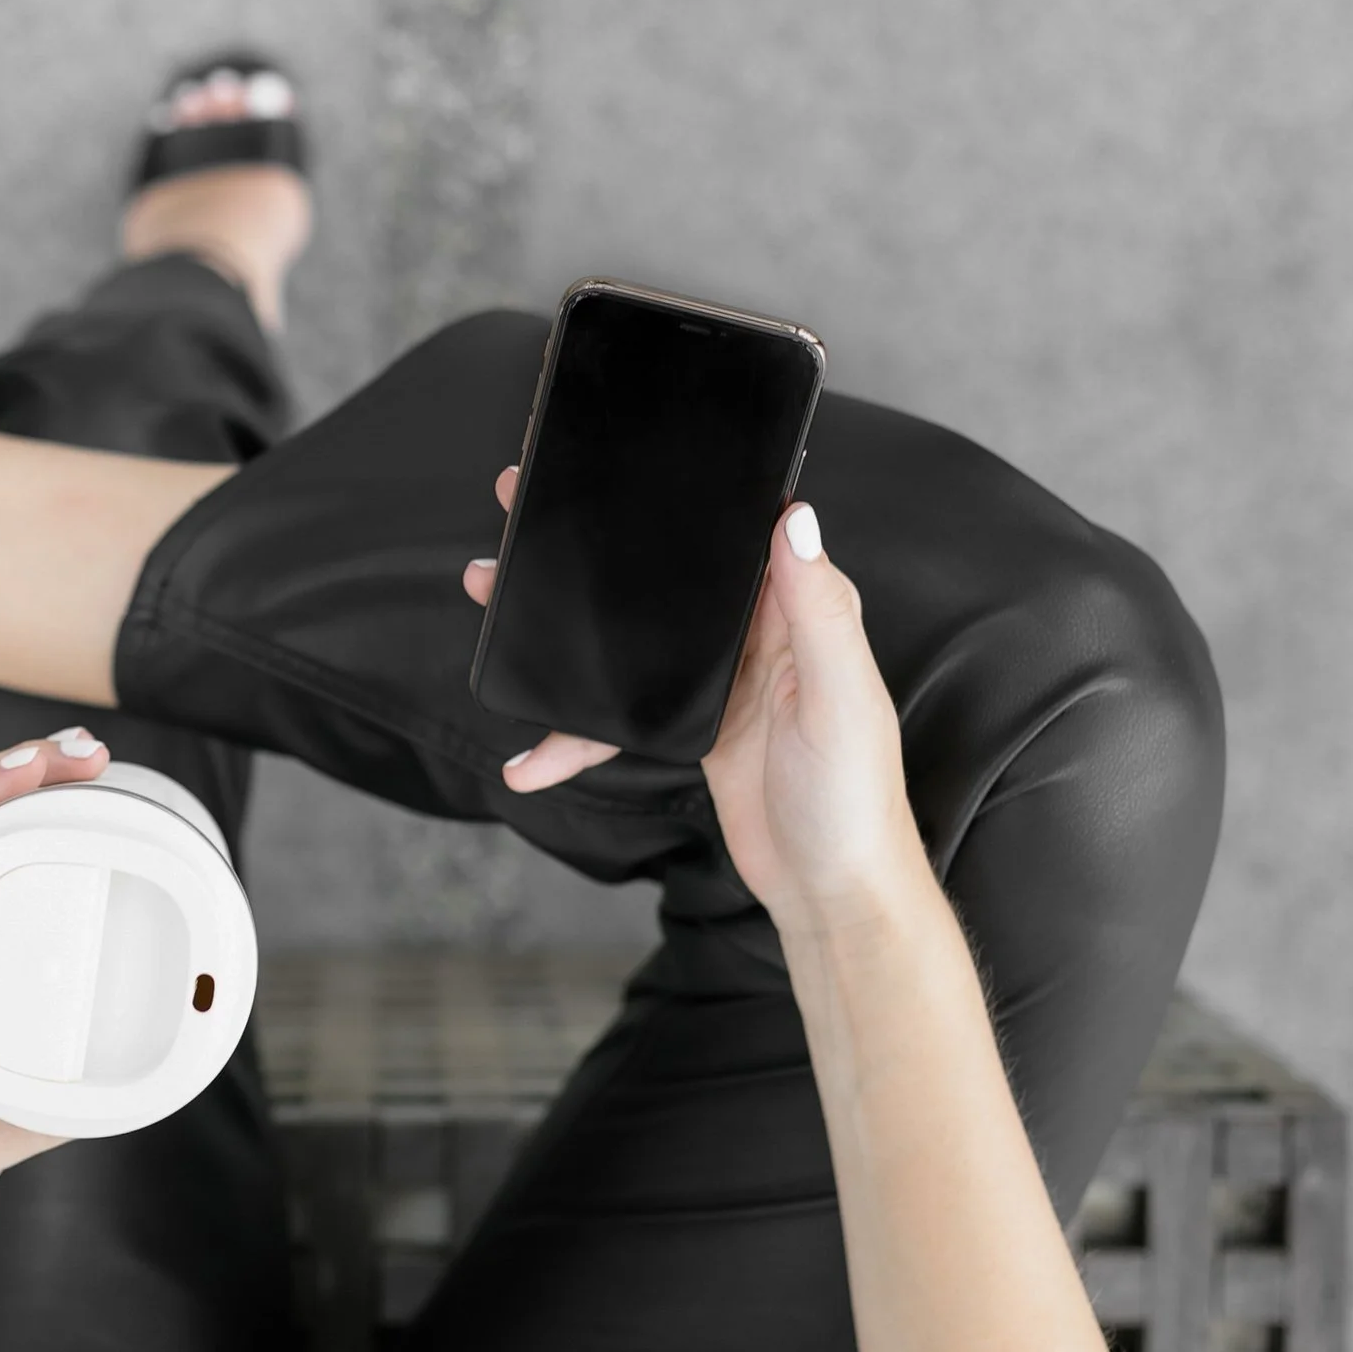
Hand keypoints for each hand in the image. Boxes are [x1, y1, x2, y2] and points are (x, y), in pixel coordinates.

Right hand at [463, 474, 918, 931]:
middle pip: (665, 576)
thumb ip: (818, 610)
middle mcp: (757, 636)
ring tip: (495, 594)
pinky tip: (531, 755)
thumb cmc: (857, 798)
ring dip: (562, 626)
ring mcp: (717, 683)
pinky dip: (573, 735)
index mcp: (798, 612)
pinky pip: (618, 717)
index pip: (736, 531)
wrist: (834, 892)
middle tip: (526, 505)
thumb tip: (795, 517)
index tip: (619, 459)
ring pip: (627, 638)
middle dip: (593, 547)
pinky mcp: (690, 729)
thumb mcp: (842, 698)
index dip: (682, 494)